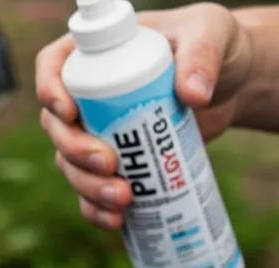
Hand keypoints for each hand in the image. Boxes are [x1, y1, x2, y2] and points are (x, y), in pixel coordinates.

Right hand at [36, 2, 254, 229]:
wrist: (231, 87)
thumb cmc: (215, 47)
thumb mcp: (212, 33)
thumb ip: (203, 54)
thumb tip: (192, 96)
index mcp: (97, 56)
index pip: (53, 65)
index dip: (49, 89)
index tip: (70, 113)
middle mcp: (86, 97)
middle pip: (58, 128)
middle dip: (76, 153)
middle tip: (109, 164)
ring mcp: (94, 135)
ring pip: (70, 167)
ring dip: (88, 188)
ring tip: (123, 199)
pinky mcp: (111, 166)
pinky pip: (89, 194)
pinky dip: (97, 210)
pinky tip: (116, 220)